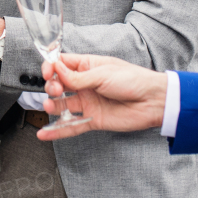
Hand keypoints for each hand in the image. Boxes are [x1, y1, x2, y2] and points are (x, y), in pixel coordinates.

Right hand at [34, 54, 168, 140]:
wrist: (152, 102)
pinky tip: (44, 134)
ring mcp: (88, 103)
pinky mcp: (92, 120)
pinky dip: (57, 131)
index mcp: (88, 67)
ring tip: (49, 107)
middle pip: (59, 84)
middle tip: (55, 90)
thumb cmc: (133, 80)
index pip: (62, 64)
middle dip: (52, 86)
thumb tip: (56, 71)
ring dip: (51, 106)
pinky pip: (71, 126)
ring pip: (62, 105)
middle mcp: (85, 85)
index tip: (48, 72)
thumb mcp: (103, 74)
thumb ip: (78, 77)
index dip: (51, 67)